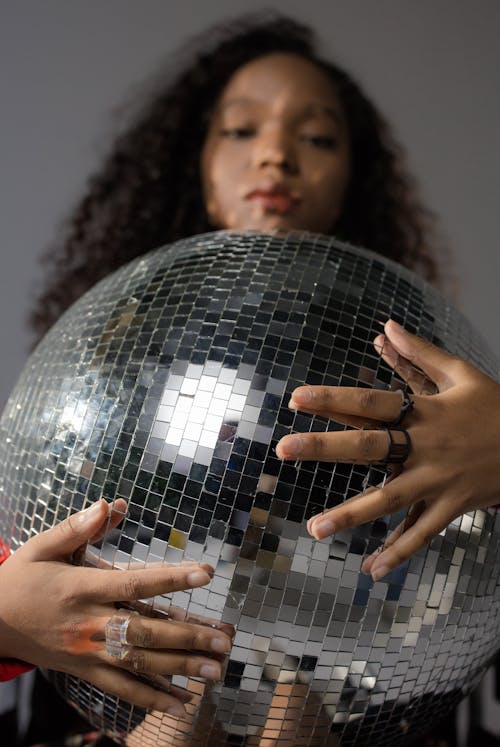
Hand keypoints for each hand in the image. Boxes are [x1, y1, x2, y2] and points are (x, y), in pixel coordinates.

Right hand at [0, 499, 233, 716]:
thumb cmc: (20, 579)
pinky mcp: (84, 671)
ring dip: (179, 668)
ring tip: (215, 671)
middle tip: (225, 640)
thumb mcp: (42, 546)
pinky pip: (120, 688)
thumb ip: (77, 527)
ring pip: (139, 663)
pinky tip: (179, 702)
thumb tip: (110, 504)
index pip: (135, 584)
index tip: (204, 574)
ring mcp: (87, 651)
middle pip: (146, 630)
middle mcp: (89, 622)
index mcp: (82, 587)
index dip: (171, 580)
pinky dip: (150, 698)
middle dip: (188, 636)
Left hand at [276, 319, 499, 579]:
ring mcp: (438, 479)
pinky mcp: (452, 506)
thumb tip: (387, 324)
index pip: (371, 402)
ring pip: (390, 499)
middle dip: (325, 448)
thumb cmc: (496, 407)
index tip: (296, 399)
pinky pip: (423, 533)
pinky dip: (399, 552)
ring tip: (314, 528)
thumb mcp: (462, 373)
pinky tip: (373, 570)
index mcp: (425, 411)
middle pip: (370, 446)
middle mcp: (426, 445)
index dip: (334, 398)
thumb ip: (420, 352)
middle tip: (284, 449)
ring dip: (351, 514)